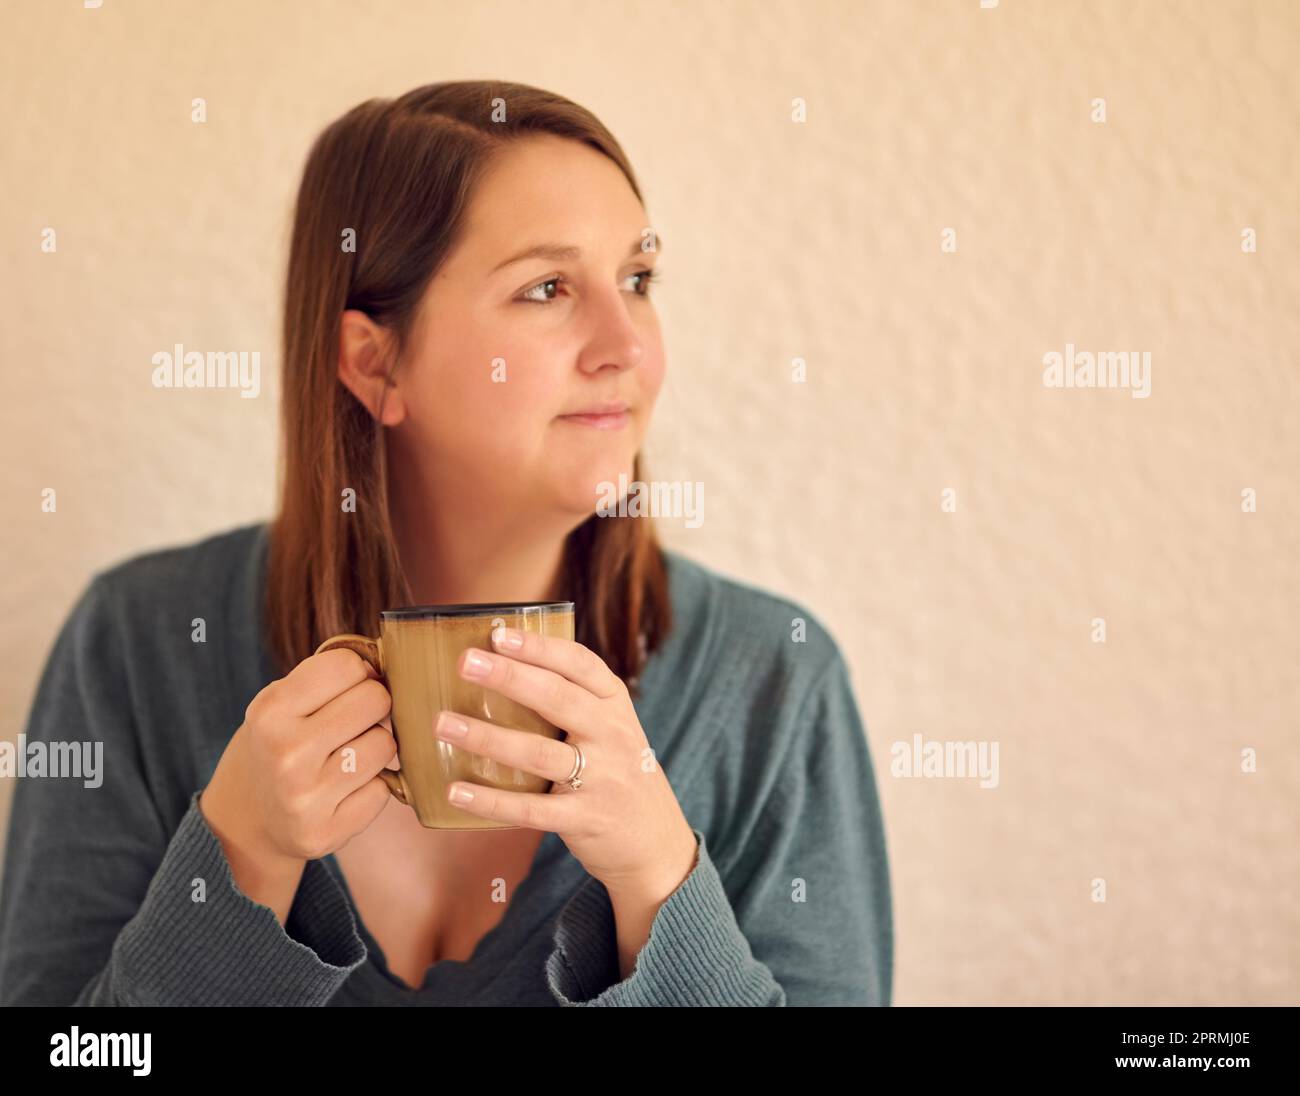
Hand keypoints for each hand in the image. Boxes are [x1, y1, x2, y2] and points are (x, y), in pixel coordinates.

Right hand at [200, 648, 398, 921]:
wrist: (252, 818)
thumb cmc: (281, 743)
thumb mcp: (282, 702)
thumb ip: (327, 677)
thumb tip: (387, 666)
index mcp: (270, 712)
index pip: (346, 665)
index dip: (357, 672)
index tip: (348, 687)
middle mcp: (286, 754)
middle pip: (375, 699)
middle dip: (372, 706)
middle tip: (352, 723)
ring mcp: (305, 798)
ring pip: (384, 744)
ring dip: (375, 746)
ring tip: (347, 756)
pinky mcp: (325, 833)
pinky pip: (382, 791)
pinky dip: (371, 787)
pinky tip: (344, 790)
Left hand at [434, 626, 698, 906]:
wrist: (658, 844)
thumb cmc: (618, 774)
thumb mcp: (612, 730)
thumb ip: (574, 703)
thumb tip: (503, 668)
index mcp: (616, 705)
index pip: (581, 665)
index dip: (540, 647)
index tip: (500, 634)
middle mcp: (612, 736)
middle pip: (559, 699)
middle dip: (509, 677)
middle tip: (466, 662)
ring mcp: (602, 779)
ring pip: (538, 752)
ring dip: (487, 737)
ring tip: (443, 724)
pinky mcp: (586, 819)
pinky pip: (532, 809)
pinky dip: (491, 801)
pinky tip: (456, 790)